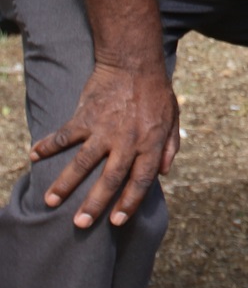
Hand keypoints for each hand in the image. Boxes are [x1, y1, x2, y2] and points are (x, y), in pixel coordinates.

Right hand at [30, 60, 178, 228]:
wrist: (134, 62)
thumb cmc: (156, 91)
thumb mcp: (173, 117)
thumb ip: (170, 146)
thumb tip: (165, 172)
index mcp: (151, 143)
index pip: (141, 180)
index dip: (130, 202)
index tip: (116, 221)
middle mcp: (127, 141)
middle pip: (110, 180)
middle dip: (94, 205)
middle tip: (80, 224)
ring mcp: (104, 130)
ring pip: (82, 164)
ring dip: (65, 184)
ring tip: (50, 201)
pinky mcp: (85, 117)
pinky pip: (63, 136)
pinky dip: (47, 146)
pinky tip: (33, 155)